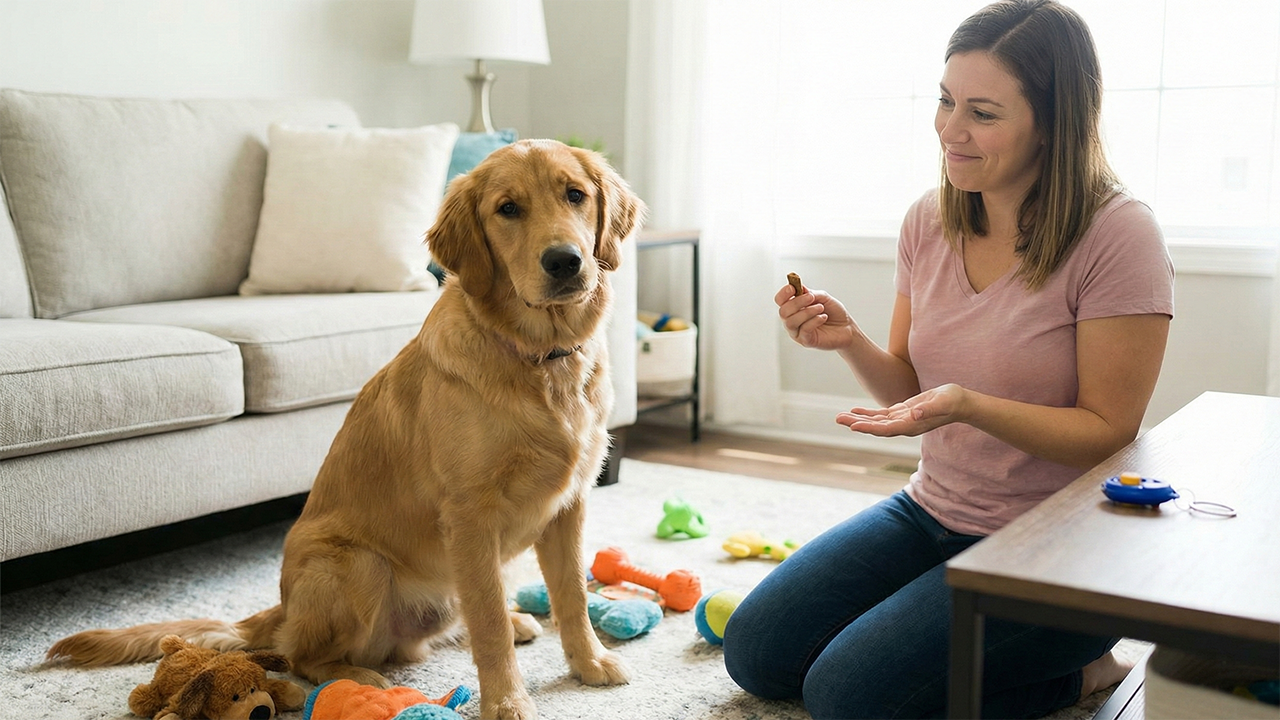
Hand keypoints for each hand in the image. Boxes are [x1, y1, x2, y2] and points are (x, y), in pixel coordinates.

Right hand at [774, 284, 856, 351]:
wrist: (847, 328)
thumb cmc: (833, 313)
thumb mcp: (823, 298)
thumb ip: (810, 293)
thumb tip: (799, 287)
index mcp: (794, 308)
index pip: (780, 300)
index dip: (783, 293)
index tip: (793, 288)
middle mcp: (792, 320)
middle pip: (783, 312)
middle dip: (797, 302)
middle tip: (811, 297)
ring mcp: (797, 332)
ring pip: (791, 322)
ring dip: (806, 312)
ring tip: (821, 308)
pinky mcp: (806, 341)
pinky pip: (804, 330)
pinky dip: (814, 321)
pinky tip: (823, 317)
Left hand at [836, 384, 968, 436]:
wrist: (959, 402)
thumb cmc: (952, 402)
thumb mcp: (943, 403)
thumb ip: (928, 409)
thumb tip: (913, 414)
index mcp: (911, 425)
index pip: (886, 429)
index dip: (869, 427)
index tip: (853, 426)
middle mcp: (903, 426)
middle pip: (875, 427)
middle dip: (856, 423)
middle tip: (838, 419)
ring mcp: (901, 420)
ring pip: (875, 421)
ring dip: (857, 419)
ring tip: (839, 416)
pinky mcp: (901, 412)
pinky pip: (880, 415)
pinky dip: (867, 414)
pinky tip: (854, 410)